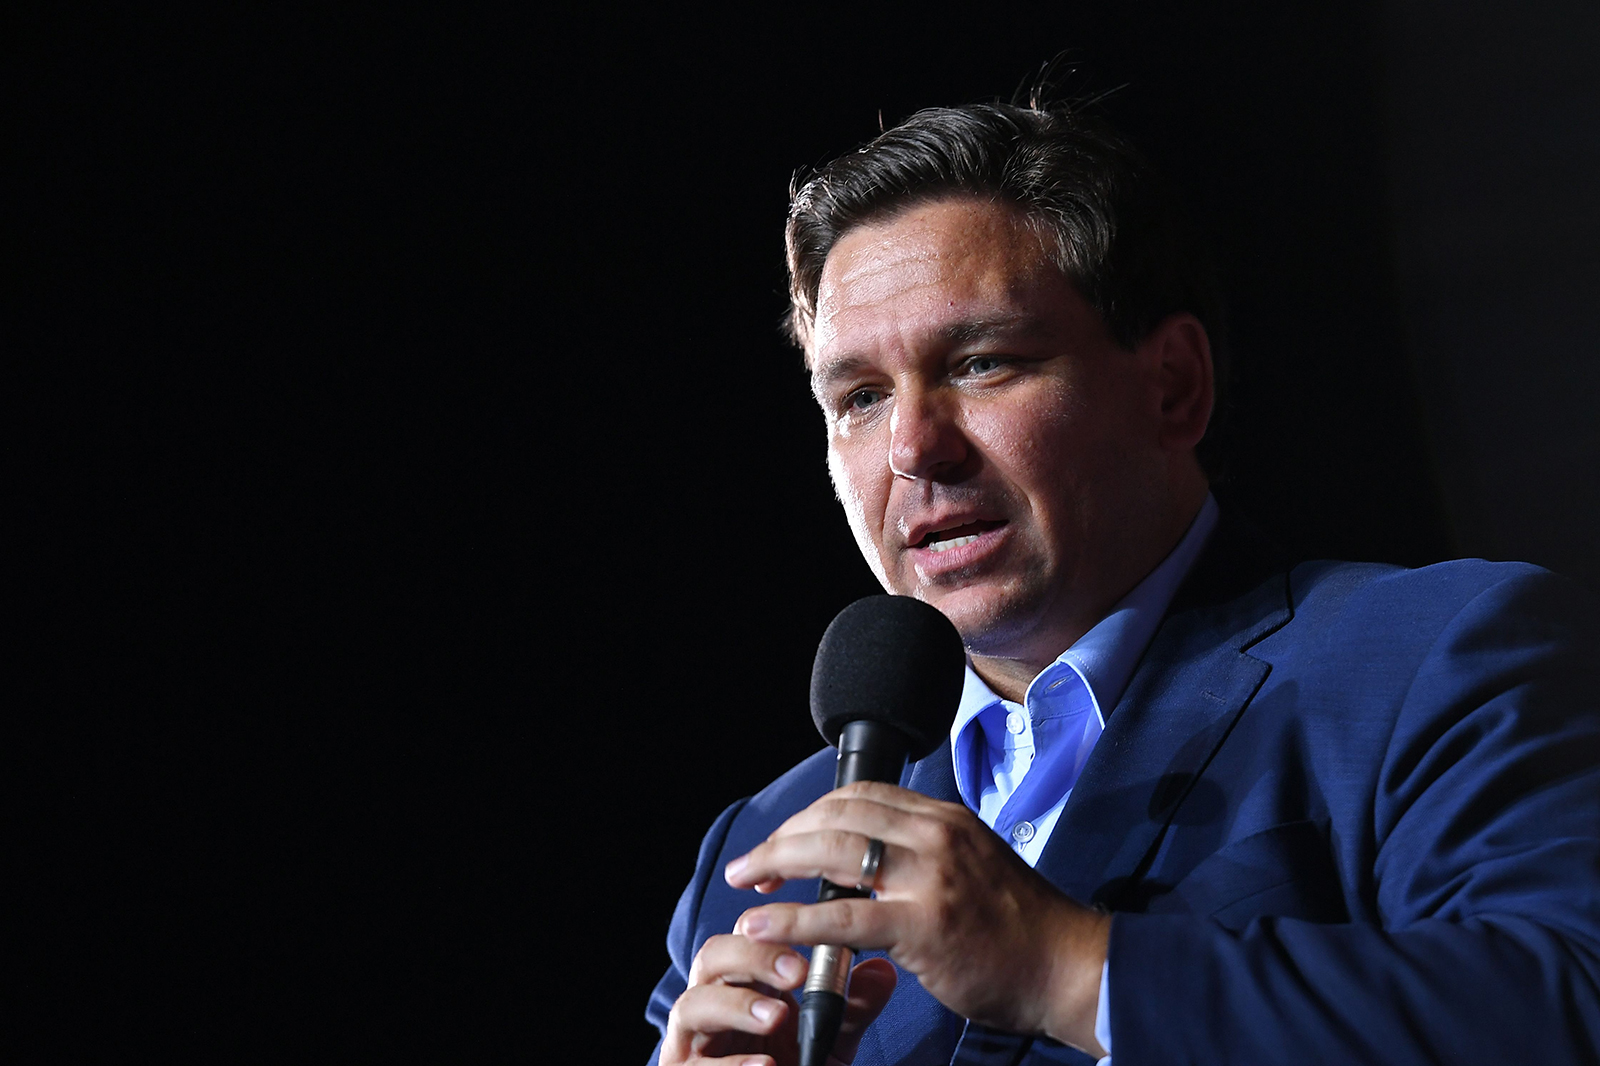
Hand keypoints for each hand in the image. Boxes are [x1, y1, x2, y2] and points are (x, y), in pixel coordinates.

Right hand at [660, 931, 897, 1065]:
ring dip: (736, 1006)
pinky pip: (695, 1064)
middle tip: (796, 973)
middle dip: (753, 957)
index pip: (747, 933)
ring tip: (776, 1017)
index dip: (774, 923)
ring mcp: (691, 1038)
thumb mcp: (832, 1038)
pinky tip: (766, 1065)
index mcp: (745, 979)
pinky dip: (730, 1064)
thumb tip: (883, 971)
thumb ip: (854, 1007)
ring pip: (693, 1003)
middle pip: (713, 955)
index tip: (815, 932)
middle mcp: (712, 1000)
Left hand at [723, 781, 1108, 1055]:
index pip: (860, 794)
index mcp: (944, 818)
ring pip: (831, 851)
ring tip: (746, 887)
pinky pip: (842, 918)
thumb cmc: (1020, 929)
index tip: (783, 841)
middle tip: (752, 867)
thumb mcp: (972, 865)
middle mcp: (936, 835)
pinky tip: (765, 925)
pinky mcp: (924, 925)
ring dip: (777, 864)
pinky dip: (793, 920)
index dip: (809, 814)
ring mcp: (930, 877)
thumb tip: (862, 864)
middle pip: (836, 814)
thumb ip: (921, 855)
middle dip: (782, 838)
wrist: (1070, 967)